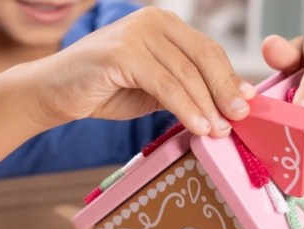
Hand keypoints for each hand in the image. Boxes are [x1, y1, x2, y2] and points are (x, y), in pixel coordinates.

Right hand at [33, 7, 255, 137]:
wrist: (55, 92)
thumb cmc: (105, 90)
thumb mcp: (154, 89)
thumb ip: (185, 89)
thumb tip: (227, 106)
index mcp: (164, 25)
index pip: (207, 50)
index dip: (230, 78)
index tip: (247, 104)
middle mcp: (152, 21)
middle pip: (203, 57)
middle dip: (225, 90)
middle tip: (241, 118)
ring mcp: (136, 33)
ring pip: (186, 73)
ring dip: (207, 106)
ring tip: (219, 131)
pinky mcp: (121, 52)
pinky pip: (165, 84)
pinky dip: (186, 107)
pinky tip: (198, 126)